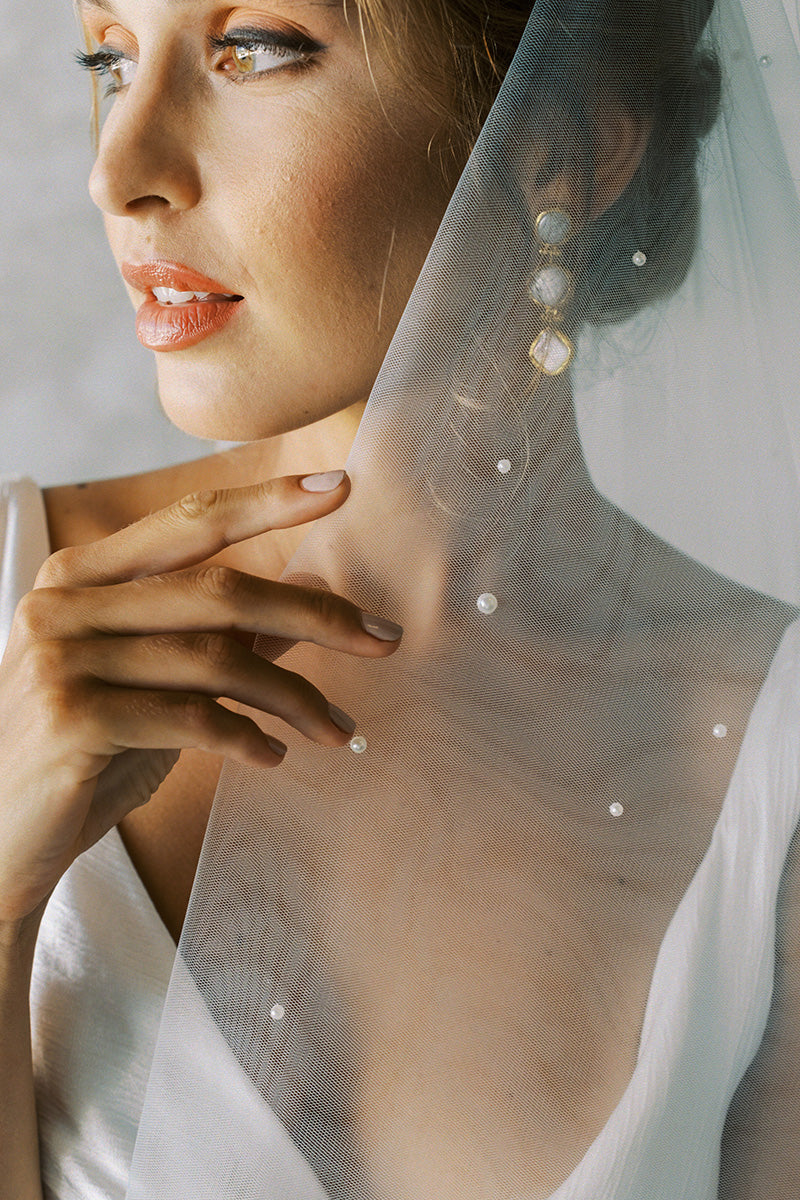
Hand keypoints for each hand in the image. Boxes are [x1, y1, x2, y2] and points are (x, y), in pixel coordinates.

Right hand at [0, 473, 400, 926]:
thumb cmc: (83, 752)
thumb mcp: (152, 683)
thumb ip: (215, 637)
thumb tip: (306, 609)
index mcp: (79, 575)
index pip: (189, 521)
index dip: (268, 501)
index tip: (341, 488)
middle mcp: (63, 603)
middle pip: (219, 590)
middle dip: (315, 613)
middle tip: (383, 638)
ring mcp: (62, 658)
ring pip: (216, 657)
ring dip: (294, 696)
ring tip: (336, 729)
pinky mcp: (71, 718)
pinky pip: (192, 717)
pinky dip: (248, 737)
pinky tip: (273, 756)